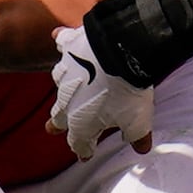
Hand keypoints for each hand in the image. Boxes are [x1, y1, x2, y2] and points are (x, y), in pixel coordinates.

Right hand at [50, 23, 156, 156]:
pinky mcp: (68, 48)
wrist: (120, 53)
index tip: (85, 155)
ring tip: (68, 85)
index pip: (78, 142)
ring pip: (60, 83)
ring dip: (65, 86)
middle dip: (57, 124)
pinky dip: (61, 42)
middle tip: (52, 128)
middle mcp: (65, 100)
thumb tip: (141, 149)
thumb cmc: (127, 92)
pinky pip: (61, 43)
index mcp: (80, 122)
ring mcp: (64, 72)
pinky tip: (57, 38)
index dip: (83, 149)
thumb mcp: (138, 121)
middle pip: (58, 118)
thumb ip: (137, 137)